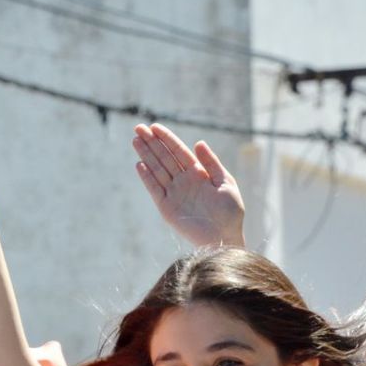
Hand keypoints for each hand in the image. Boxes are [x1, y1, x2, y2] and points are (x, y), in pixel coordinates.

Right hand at [133, 123, 245, 247]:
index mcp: (198, 173)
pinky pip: (154, 189)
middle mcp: (184, 181)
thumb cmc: (230, 213)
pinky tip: (139, 164)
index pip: (179, 152)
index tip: (155, 127)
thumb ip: (212, 164)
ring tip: (135, 140)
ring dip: (146, 155)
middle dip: (152, 142)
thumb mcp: (226, 184)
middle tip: (138, 127)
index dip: (167, 139)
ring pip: (157, 169)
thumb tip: (198, 143)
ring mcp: (174, 194)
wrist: (224, 238)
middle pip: (164, 157)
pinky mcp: (166, 208)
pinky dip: (147, 178)